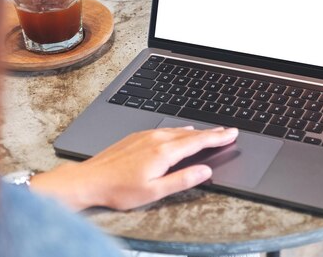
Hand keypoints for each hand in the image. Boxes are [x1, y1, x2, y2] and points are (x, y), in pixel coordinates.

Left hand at [30, 126, 237, 210]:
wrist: (90, 180)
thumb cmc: (120, 189)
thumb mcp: (155, 192)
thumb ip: (182, 180)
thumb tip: (204, 172)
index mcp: (164, 152)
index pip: (198, 142)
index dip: (217, 137)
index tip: (231, 133)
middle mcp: (156, 139)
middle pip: (190, 133)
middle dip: (211, 132)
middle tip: (227, 131)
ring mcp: (145, 136)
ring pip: (177, 130)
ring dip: (195, 131)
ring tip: (208, 132)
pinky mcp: (136, 136)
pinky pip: (164, 130)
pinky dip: (179, 131)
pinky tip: (180, 132)